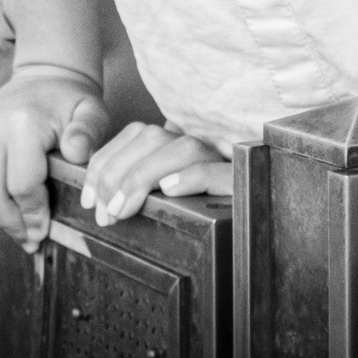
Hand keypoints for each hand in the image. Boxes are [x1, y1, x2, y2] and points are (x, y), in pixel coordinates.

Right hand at [0, 68, 109, 253]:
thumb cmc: (71, 100)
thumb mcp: (92, 112)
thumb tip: (76, 152)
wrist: (45, 74)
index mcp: (21, 122)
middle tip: (30, 240)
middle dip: (11, 224)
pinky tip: (8, 207)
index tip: (44, 232)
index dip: (33, 215)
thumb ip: (88, 132)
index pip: (21, 186)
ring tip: (19, 229)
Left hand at [79, 121, 230, 225]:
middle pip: (153, 138)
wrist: (270, 222)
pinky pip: (218, 170)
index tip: (88, 198)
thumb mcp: (173, 200)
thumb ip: (145, 188)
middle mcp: (205, 146)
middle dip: (116, 174)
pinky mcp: (244, 182)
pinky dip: (192, 176)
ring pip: (183, 149)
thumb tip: (102, 197)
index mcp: (183, 146)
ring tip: (122, 208)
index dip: (105, 163)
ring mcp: (226, 161)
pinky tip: (169, 190)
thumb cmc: (213, 221)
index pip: (137, 135)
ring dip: (142, 176)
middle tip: (103, 213)